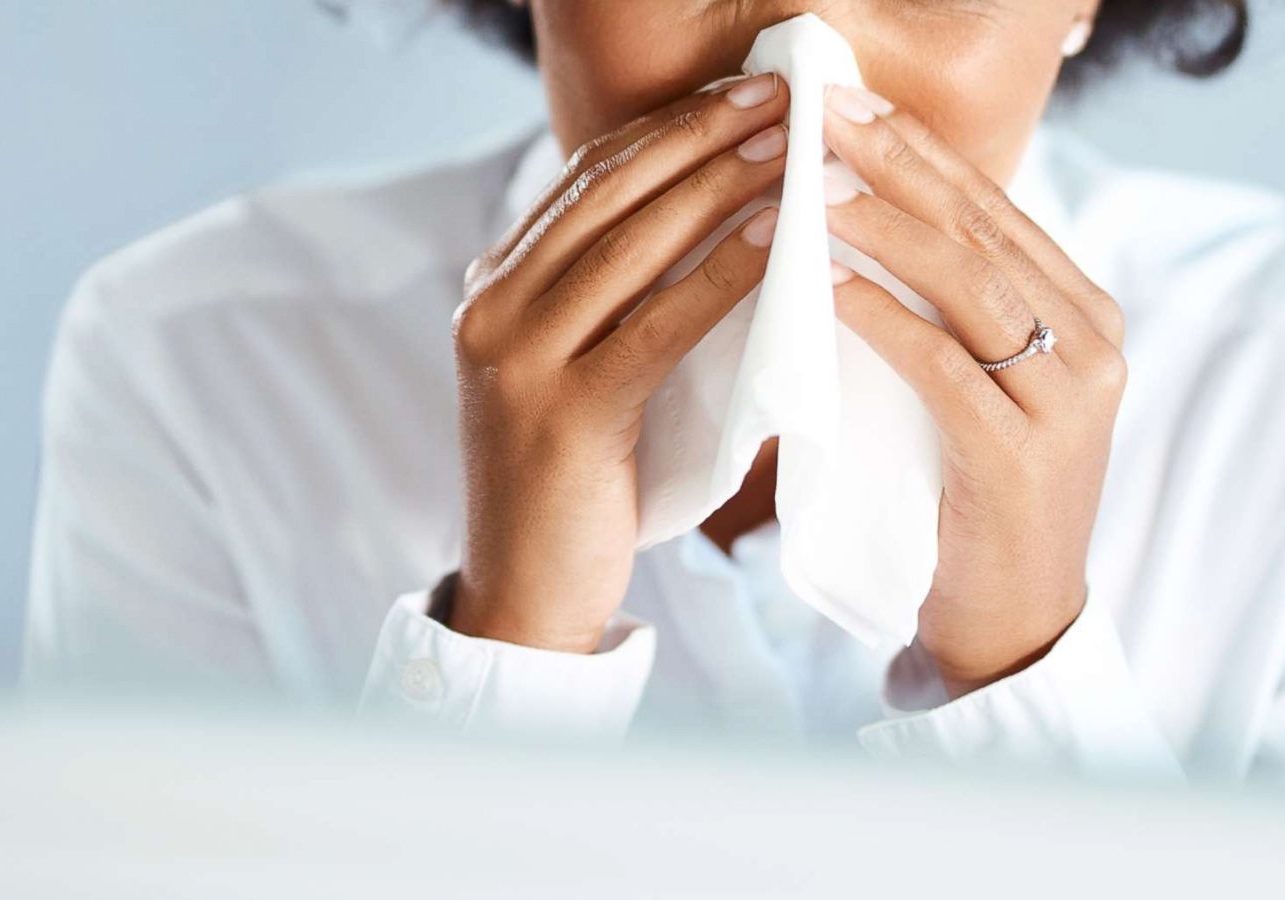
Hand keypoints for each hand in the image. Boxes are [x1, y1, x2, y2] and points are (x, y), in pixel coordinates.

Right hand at [450, 73, 789, 651]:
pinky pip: (656, 326)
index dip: (670, 126)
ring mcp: (518, 358)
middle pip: (609, 191)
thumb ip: (616, 299)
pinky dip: (722, 275)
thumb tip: (715, 222)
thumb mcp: (583, 369)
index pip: (588, 176)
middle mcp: (493, 306)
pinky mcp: (563, 413)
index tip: (744, 92)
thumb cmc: (577, 482)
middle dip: (701, 133)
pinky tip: (776, 240)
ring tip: (791, 146)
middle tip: (782, 94)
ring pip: (631, 245)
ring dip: (720, 185)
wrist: (528, 593)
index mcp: (497, 286)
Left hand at [821, 85, 1126, 697]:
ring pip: (969, 285)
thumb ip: (964, 309)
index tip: (851, 106)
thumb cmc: (982, 491)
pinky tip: (826, 287)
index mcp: (1089, 316)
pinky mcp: (1022, 456)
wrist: (1015, 614)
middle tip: (823, 116)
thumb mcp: (989, 383)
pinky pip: (943, 365)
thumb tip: (879, 219)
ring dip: (882, 230)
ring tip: (809, 192)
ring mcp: (1068, 401)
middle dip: (898, 165)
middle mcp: (1095, 345)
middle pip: (985, 231)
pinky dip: (882, 319)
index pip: (998, 211)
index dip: (923, 153)